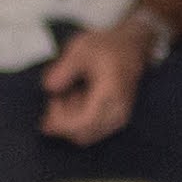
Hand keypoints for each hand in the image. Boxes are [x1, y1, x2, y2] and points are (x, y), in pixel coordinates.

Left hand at [40, 15, 154, 142]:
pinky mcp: (117, 119)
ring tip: (67, 95)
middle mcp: (118, 111)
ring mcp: (119, 118)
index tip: (49, 104)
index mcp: (110, 95)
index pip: (82, 123)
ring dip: (70, 123)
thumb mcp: (79, 49)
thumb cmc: (108, 45)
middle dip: (63, 123)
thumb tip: (49, 88)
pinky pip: (94, 131)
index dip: (60, 122)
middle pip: (83, 135)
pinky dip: (79, 122)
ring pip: (87, 136)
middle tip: (55, 97)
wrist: (132, 46)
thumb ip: (63, 69)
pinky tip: (76, 100)